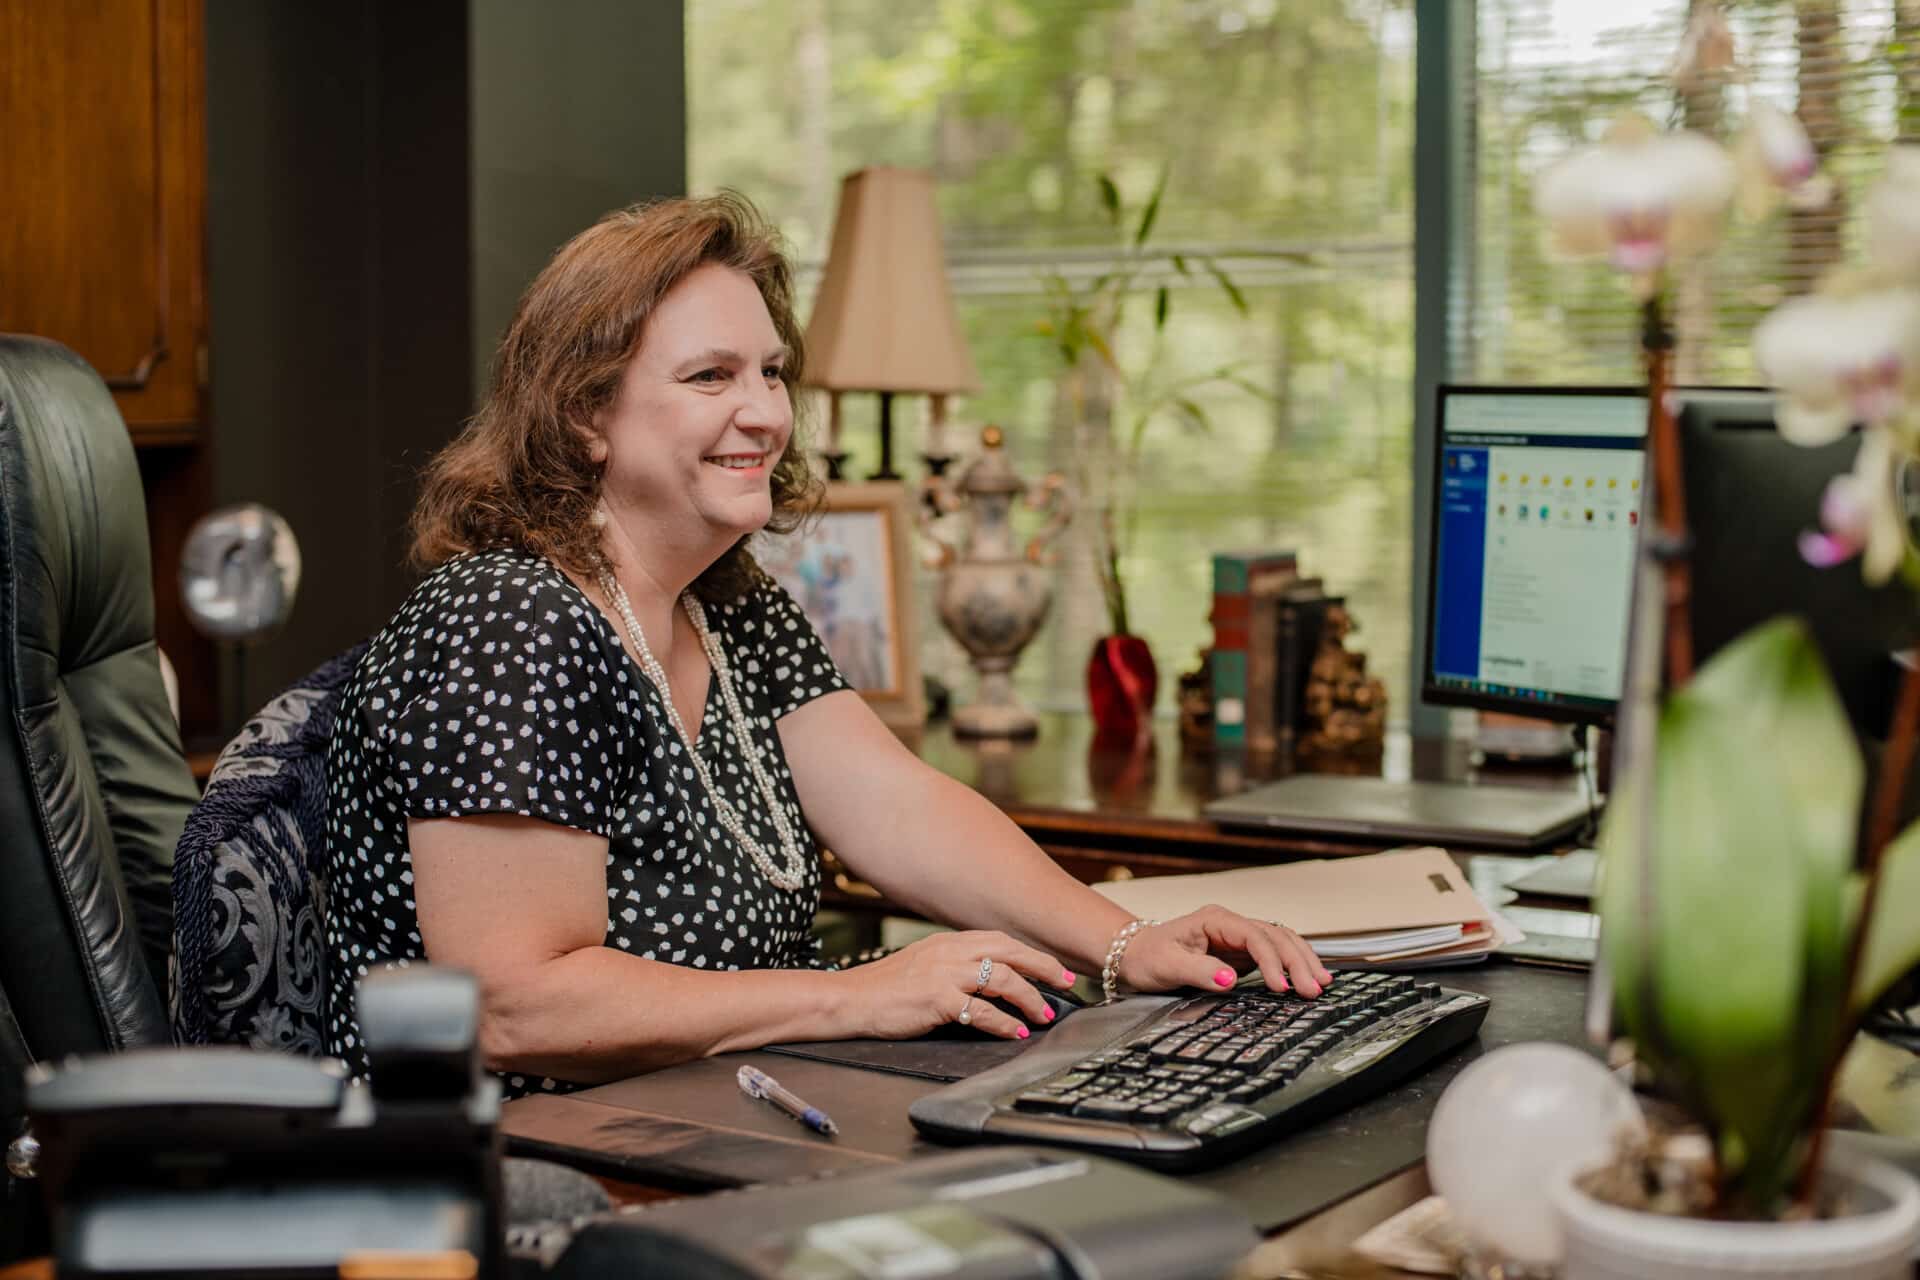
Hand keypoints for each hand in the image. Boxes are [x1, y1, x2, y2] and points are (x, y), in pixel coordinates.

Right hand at [838, 930, 1073, 1040]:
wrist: (851, 999)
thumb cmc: (885, 988)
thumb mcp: (924, 964)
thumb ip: (956, 966)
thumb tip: (991, 980)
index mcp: (949, 942)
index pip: (1001, 941)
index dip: (1033, 954)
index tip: (1055, 969)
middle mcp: (951, 952)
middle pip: (1011, 952)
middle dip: (1044, 968)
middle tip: (1067, 984)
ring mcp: (945, 974)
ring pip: (1003, 979)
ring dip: (1030, 998)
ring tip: (1043, 1015)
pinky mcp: (937, 998)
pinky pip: (982, 1011)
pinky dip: (1005, 1023)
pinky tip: (1015, 1031)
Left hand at [1118, 906, 1331, 998]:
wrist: (1133, 955)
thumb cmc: (1147, 956)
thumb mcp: (1167, 965)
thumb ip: (1199, 971)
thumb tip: (1230, 979)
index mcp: (1215, 920)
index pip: (1254, 936)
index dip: (1271, 961)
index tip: (1280, 987)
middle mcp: (1231, 925)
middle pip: (1275, 936)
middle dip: (1297, 961)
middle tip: (1313, 989)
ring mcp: (1237, 938)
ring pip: (1280, 942)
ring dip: (1302, 961)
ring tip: (1321, 984)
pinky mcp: (1240, 953)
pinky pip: (1273, 954)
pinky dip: (1292, 965)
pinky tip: (1306, 977)